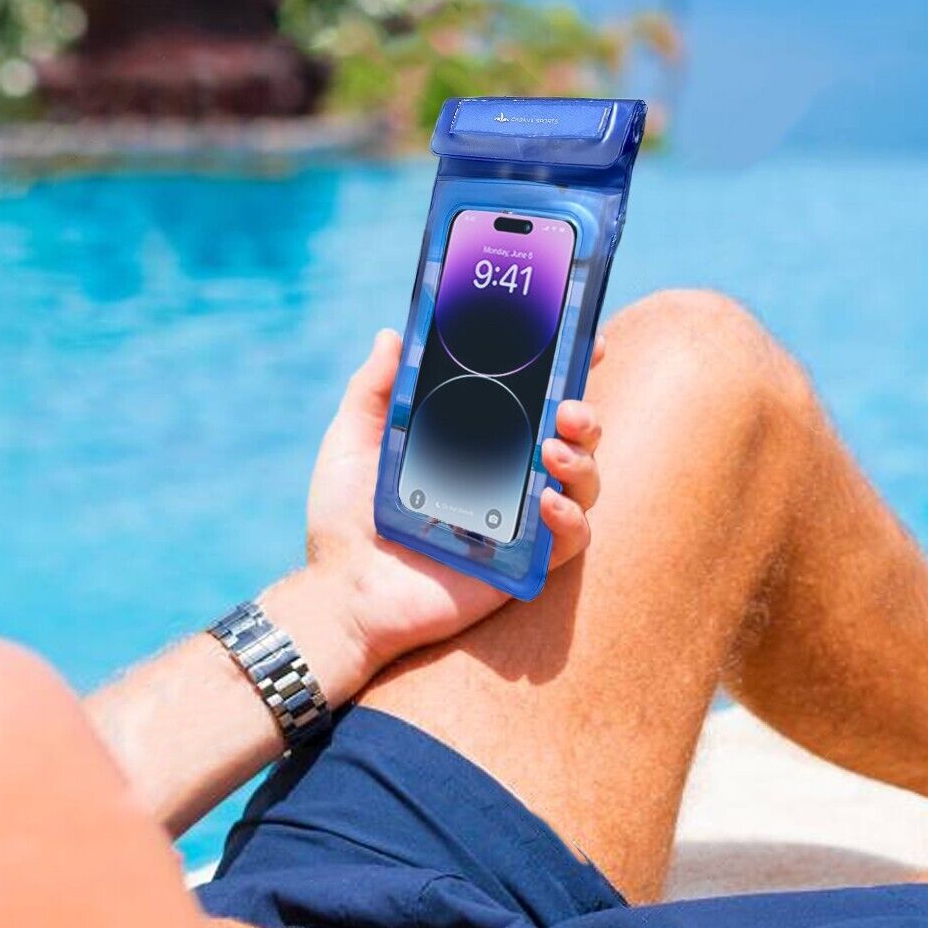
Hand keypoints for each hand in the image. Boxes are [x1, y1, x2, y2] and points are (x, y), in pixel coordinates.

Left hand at [303, 327, 603, 677]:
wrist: (341, 592)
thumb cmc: (342, 520)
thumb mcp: (351, 443)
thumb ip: (373, 390)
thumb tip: (392, 334)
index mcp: (472, 441)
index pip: (532, 398)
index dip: (566, 369)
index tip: (586, 341)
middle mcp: (504, 476)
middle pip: (572, 436)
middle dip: (585, 414)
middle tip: (569, 407)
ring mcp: (518, 520)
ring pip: (584, 482)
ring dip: (583, 460)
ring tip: (552, 451)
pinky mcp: (522, 565)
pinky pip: (571, 540)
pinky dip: (572, 517)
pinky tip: (547, 503)